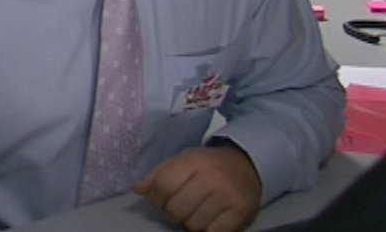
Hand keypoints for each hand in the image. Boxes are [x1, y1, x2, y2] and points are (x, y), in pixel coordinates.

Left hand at [133, 145, 261, 231]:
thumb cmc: (209, 164)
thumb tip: (138, 189)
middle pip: (176, 209)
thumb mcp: (183, 160)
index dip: (155, 198)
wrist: (247, 164)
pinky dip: (207, 229)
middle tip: (180, 206)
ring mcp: (228, 196)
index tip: (160, 199)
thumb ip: (158, 174)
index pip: (163, 186)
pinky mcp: (240, 212)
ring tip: (196, 210)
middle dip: (173, 212)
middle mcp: (212, 177)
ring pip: (193, 224)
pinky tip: (209, 218)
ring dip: (190, 222)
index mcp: (194, 160)